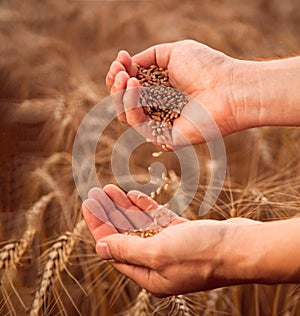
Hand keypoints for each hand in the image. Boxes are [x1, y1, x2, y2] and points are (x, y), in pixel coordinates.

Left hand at [82, 184, 259, 295]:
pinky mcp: (183, 233)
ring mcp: (171, 246)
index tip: (87, 203)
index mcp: (148, 274)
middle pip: (124, 235)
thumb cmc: (202, 253)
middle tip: (96, 192)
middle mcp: (157, 262)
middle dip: (109, 213)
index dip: (98, 225)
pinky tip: (134, 195)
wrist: (241, 247)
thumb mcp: (158, 253)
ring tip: (111, 188)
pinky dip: (146, 208)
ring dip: (125, 207)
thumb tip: (100, 248)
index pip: (113, 248)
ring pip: (140, 224)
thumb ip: (127, 250)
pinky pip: (158, 220)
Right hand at [106, 40, 254, 145]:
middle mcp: (157, 106)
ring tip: (125, 77)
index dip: (120, 73)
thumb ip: (149, 57)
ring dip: (119, 94)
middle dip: (115, 83)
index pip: (130, 85)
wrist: (228, 88)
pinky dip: (132, 104)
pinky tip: (135, 86)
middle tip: (118, 70)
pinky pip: (138, 124)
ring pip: (125, 113)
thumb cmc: (206, 67)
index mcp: (159, 88)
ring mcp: (159, 122)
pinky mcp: (163, 137)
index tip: (121, 59)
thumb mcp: (173, 52)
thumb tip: (127, 62)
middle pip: (123, 101)